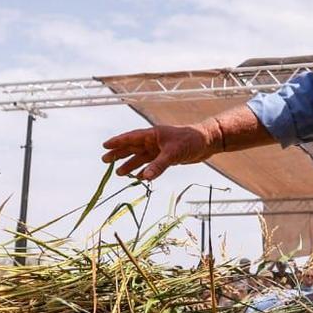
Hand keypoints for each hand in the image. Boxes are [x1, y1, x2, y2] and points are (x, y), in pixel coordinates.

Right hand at [102, 121, 218, 181]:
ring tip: (119, 173)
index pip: (131, 138)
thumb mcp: (173, 153)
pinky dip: (145, 170)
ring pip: (141, 157)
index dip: (117, 142)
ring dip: (130, 164)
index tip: (105, 146)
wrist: (207, 142)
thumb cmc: (190, 141)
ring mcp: (160, 149)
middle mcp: (154, 141)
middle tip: (105, 161)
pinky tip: (139, 177)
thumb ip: (158, 165)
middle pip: (132, 148)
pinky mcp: (167, 157)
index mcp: (153, 135)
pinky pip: (152, 164)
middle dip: (119, 154)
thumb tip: (145, 177)